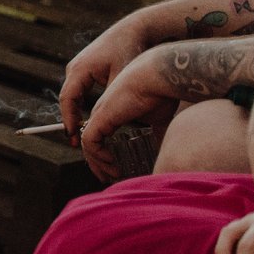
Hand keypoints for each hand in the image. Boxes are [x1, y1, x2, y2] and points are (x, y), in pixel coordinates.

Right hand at [60, 18, 147, 143]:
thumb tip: (107, 120)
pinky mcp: (87, 69)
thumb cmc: (131, 49)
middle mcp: (75, 68)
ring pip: (73, 96)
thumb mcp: (123, 76)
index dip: (69, 120)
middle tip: (75, 143)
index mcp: (79, 70)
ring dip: (76, 114)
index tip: (73, 138)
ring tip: (81, 135)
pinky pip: (80, 91)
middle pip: (67, 100)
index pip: (68, 100)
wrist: (136, 28)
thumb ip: (113, 97)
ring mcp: (80, 68)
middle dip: (71, 121)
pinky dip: (82, 106)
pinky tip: (90, 120)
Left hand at [77, 48, 181, 181]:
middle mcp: (102, 113)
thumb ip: (158, 134)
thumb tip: (165, 150)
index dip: (102, 154)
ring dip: (97, 162)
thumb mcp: (160, 119)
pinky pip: (90, 141)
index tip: (113, 168)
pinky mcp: (101, 117)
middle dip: (97, 162)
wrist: (158, 76)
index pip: (99, 136)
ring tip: (110, 175)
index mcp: (112, 112)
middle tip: (107, 177)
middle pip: (90, 142)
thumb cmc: (161, 92)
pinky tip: (110, 162)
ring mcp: (100, 114)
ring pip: (88, 144)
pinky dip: (96, 154)